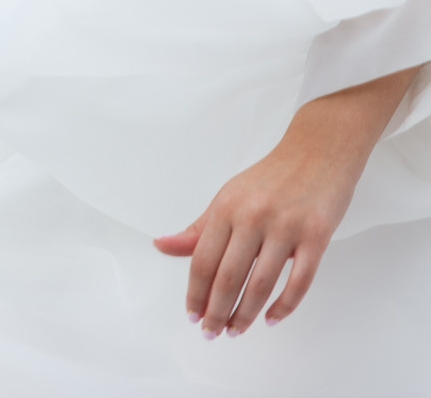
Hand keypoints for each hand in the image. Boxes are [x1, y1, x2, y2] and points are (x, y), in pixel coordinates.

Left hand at [154, 66, 418, 337]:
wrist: (318, 150)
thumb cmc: (270, 177)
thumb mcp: (228, 197)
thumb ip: (199, 228)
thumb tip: (162, 246)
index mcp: (226, 208)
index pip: (202, 259)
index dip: (194, 291)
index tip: (191, 314)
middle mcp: (252, 217)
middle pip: (228, 276)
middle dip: (217, 310)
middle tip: (211, 332)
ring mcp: (286, 227)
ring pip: (261, 283)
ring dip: (246, 314)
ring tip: (237, 330)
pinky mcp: (317, 236)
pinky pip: (299, 281)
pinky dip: (284, 305)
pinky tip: (271, 318)